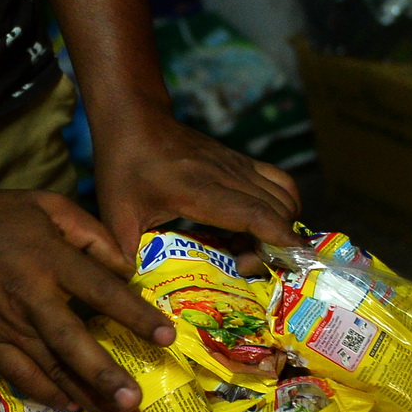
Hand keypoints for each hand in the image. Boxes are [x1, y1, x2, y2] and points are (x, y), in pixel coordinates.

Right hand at [0, 187, 174, 411]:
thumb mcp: (49, 205)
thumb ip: (94, 235)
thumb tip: (129, 270)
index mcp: (50, 259)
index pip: (101, 290)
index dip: (135, 314)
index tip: (166, 337)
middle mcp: (30, 297)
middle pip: (72, 342)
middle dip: (105, 375)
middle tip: (136, 402)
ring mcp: (4, 325)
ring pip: (50, 369)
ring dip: (85, 397)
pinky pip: (19, 376)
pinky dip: (46, 393)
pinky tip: (73, 407)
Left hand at [92, 107, 303, 260]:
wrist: (134, 117)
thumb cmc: (123, 167)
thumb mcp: (116, 214)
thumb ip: (123, 254)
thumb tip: (129, 295)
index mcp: (198, 190)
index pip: (254, 213)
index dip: (280, 238)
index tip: (296, 262)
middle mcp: (227, 175)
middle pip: (277, 209)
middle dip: (277, 245)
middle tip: (245, 266)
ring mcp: (238, 166)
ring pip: (284, 196)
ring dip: (281, 227)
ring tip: (252, 249)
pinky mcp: (242, 162)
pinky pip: (279, 184)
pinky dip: (283, 208)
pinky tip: (261, 228)